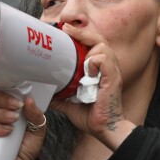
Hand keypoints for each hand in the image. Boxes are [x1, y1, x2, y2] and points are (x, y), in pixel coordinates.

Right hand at [0, 89, 47, 159]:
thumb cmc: (26, 144)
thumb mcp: (37, 127)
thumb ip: (35, 114)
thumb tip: (29, 100)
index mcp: (1, 107)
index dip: (4, 91)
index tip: (19, 99)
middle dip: (2, 100)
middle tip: (16, 107)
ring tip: (13, 121)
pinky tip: (6, 131)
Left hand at [48, 24, 135, 150]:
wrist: (104, 129)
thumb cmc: (93, 117)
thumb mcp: (71, 104)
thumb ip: (61, 96)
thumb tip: (46, 93)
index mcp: (100, 70)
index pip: (93, 45)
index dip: (81, 36)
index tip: (66, 31)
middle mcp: (108, 68)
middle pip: (99, 39)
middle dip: (82, 33)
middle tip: (67, 29)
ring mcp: (112, 72)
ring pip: (102, 46)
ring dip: (89, 50)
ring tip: (81, 62)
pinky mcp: (113, 78)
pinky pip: (103, 59)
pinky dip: (94, 62)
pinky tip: (88, 72)